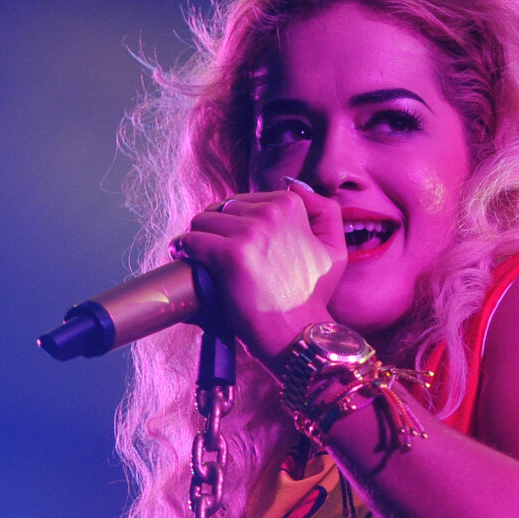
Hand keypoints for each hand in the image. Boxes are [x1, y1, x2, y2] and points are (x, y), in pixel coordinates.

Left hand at [172, 183, 346, 370]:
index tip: (231, 239)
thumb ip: (324, 210)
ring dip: (197, 238)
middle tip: (213, 251)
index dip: (234, 219)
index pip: (245, 199)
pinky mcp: (230, 255)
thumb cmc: (312, 295)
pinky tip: (184, 257)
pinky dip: (183, 249)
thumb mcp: (335, 248)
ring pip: (203, 220)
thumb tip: (293, 185)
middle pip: (222, 207)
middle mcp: (272, 213)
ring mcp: (250, 232)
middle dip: (215, 227)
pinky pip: (192, 240)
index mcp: (292, 206)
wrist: (300, 332)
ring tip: (198, 256)